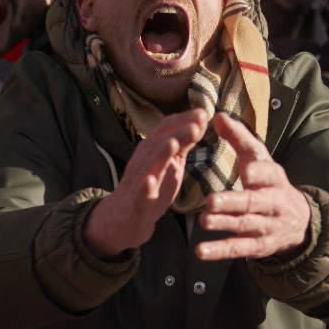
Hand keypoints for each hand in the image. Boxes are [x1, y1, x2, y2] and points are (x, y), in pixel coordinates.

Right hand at [83, 108, 207, 257]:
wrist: (125, 216)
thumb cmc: (152, 185)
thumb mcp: (171, 161)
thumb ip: (183, 143)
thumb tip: (200, 122)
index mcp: (154, 148)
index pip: (167, 128)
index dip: (184, 120)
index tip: (203, 112)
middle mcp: (144, 159)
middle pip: (160, 141)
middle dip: (178, 132)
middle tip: (198, 124)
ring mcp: (139, 179)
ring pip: (149, 164)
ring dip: (161, 153)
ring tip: (174, 144)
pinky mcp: (137, 200)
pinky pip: (139, 192)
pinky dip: (145, 186)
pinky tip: (151, 181)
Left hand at [196, 113, 310, 259]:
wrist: (298, 221)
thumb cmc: (268, 181)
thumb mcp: (259, 157)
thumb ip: (238, 137)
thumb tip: (216, 115)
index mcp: (273, 178)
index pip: (268, 174)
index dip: (258, 172)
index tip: (246, 170)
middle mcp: (272, 202)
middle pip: (253, 203)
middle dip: (233, 202)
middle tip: (212, 201)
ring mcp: (266, 226)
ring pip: (245, 226)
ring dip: (224, 225)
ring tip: (204, 221)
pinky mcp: (258, 246)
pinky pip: (238, 249)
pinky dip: (220, 251)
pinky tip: (201, 252)